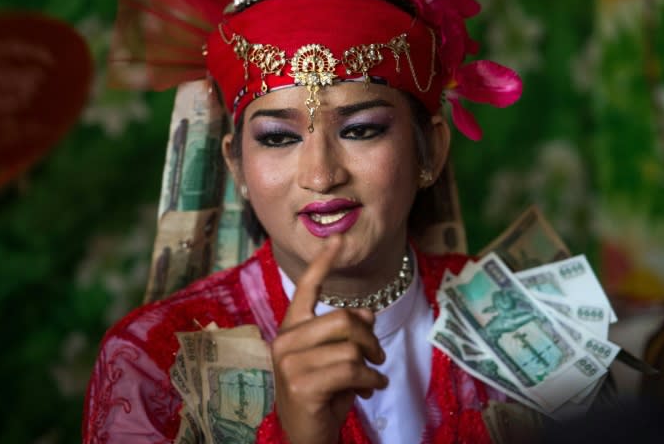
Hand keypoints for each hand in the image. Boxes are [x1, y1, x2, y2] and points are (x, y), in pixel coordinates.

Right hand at [271, 235, 387, 443]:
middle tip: (378, 357)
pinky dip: (370, 380)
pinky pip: (351, 370)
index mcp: (291, 329)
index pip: (306, 289)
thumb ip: (348, 333)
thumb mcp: (337, 359)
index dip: (323, 263)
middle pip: (342, 319)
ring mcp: (289, 363)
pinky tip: (370, 390)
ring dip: (372, 365)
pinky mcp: (301, 384)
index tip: (338, 238)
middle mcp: (285, 341)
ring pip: (350, 347)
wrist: (307, 437)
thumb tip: (367, 311)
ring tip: (372, 379)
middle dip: (369, 339)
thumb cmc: (323, 395)